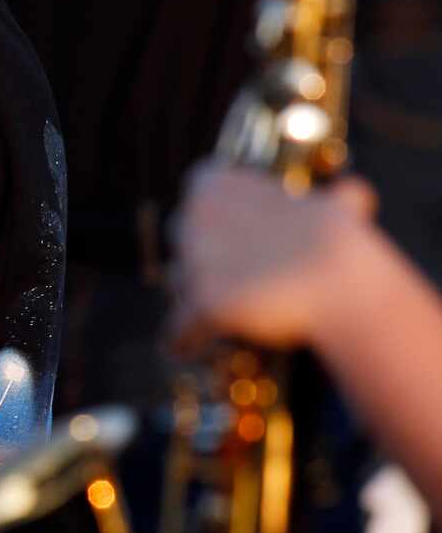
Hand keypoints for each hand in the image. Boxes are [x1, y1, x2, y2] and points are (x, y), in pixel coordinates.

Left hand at [167, 163, 378, 354]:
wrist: (347, 286)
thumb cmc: (342, 243)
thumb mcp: (338, 207)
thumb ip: (335, 198)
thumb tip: (353, 193)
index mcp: (215, 183)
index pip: (199, 189)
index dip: (213, 212)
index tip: (229, 228)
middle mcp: (194, 214)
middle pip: (182, 235)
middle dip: (199, 253)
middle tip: (226, 271)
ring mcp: (195, 260)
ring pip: (180, 280)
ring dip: (192, 295)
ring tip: (214, 311)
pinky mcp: (202, 303)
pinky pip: (180, 325)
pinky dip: (184, 339)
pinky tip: (184, 349)